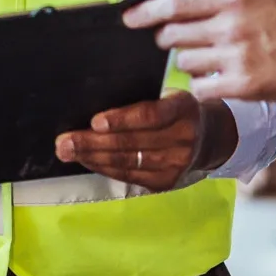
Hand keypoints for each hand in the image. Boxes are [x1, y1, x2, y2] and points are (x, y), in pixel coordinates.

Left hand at [54, 90, 235, 190]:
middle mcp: (183, 138)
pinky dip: (105, 168)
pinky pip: (130, 176)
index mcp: (183, 108)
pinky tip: (88, 161)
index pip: (151, 115)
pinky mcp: (167, 182)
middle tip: (64, 141)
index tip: (95, 121)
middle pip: (133, 142)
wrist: (211, 137)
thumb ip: (143, 98)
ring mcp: (177, 164)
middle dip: (93, 142)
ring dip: (93, 158)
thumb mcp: (170, 94)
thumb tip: (96, 98)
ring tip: (68, 152)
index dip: (122, 119)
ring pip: (128, 162)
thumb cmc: (177, 108)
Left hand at [124, 0, 275, 102]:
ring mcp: (236, 57)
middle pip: (174, 35)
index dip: (146, 12)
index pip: (176, 4)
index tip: (128, 19)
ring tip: (206, 59)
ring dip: (187, 62)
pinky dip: (200, 85)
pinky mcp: (242, 85)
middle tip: (172, 40)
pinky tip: (213, 79)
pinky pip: (200, 88)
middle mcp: (231, 26)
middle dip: (166, 39)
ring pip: (184, 62)